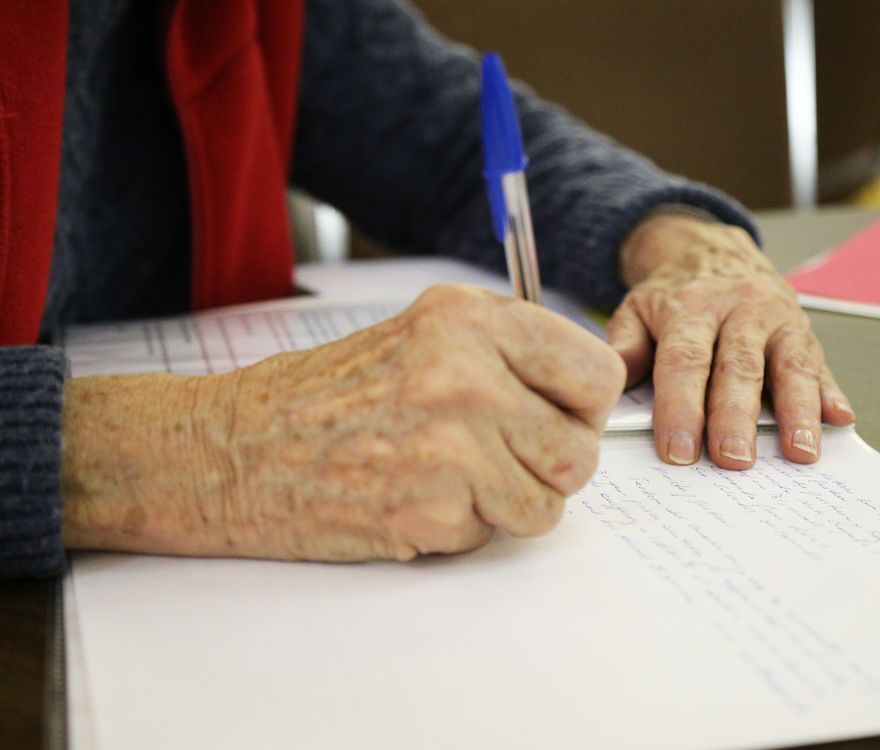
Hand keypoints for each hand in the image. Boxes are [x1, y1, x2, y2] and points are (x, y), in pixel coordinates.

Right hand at [61, 285, 624, 560]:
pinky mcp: (430, 510)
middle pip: (580, 449)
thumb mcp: (421, 334)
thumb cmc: (323, 395)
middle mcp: (467, 377)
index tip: (559, 417)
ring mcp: (450, 447)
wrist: (235, 448)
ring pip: (549, 502)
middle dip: (549, 465)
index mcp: (470, 320)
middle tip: (503, 459)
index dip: (583, 406)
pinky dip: (465, 529)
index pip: (596, 372)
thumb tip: (585, 392)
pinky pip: (494, 534)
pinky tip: (416, 499)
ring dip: (511, 503)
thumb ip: (505, 353)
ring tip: (454, 479)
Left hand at [606, 213, 853, 468]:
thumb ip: (624, 347)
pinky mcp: (804, 330)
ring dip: (797, 412)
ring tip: (800, 451)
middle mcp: (739, 309)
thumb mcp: (635, 309)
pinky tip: (838, 419)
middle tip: (733, 459)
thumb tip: (613, 383)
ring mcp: (777, 319)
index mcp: (690, 308)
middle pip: (738, 368)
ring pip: (789, 366)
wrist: (712, 250)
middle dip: (736, 418)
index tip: (678, 449)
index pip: (685, 361)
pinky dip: (831, 392)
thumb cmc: (672, 295)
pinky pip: (819, 363)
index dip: (681, 407)